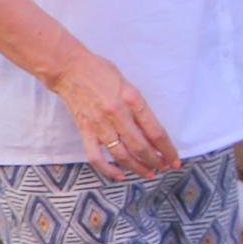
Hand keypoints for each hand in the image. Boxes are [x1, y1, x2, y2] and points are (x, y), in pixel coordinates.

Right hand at [47, 51, 180, 179]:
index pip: (155, 131)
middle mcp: (118, 114)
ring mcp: (100, 124)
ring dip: (138, 167)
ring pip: (122, 155)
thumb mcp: (127, 83)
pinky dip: (108, 169)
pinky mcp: (85, 130)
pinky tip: (119, 175)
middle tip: (163, 167)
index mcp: (132, 99)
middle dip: (156, 161)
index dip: (167, 149)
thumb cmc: (99, 71)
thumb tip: (149, 129)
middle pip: (141, 147)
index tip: (174, 158)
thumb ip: (137, 105)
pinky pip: (96, 156)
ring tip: (148, 173)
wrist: (68, 68)